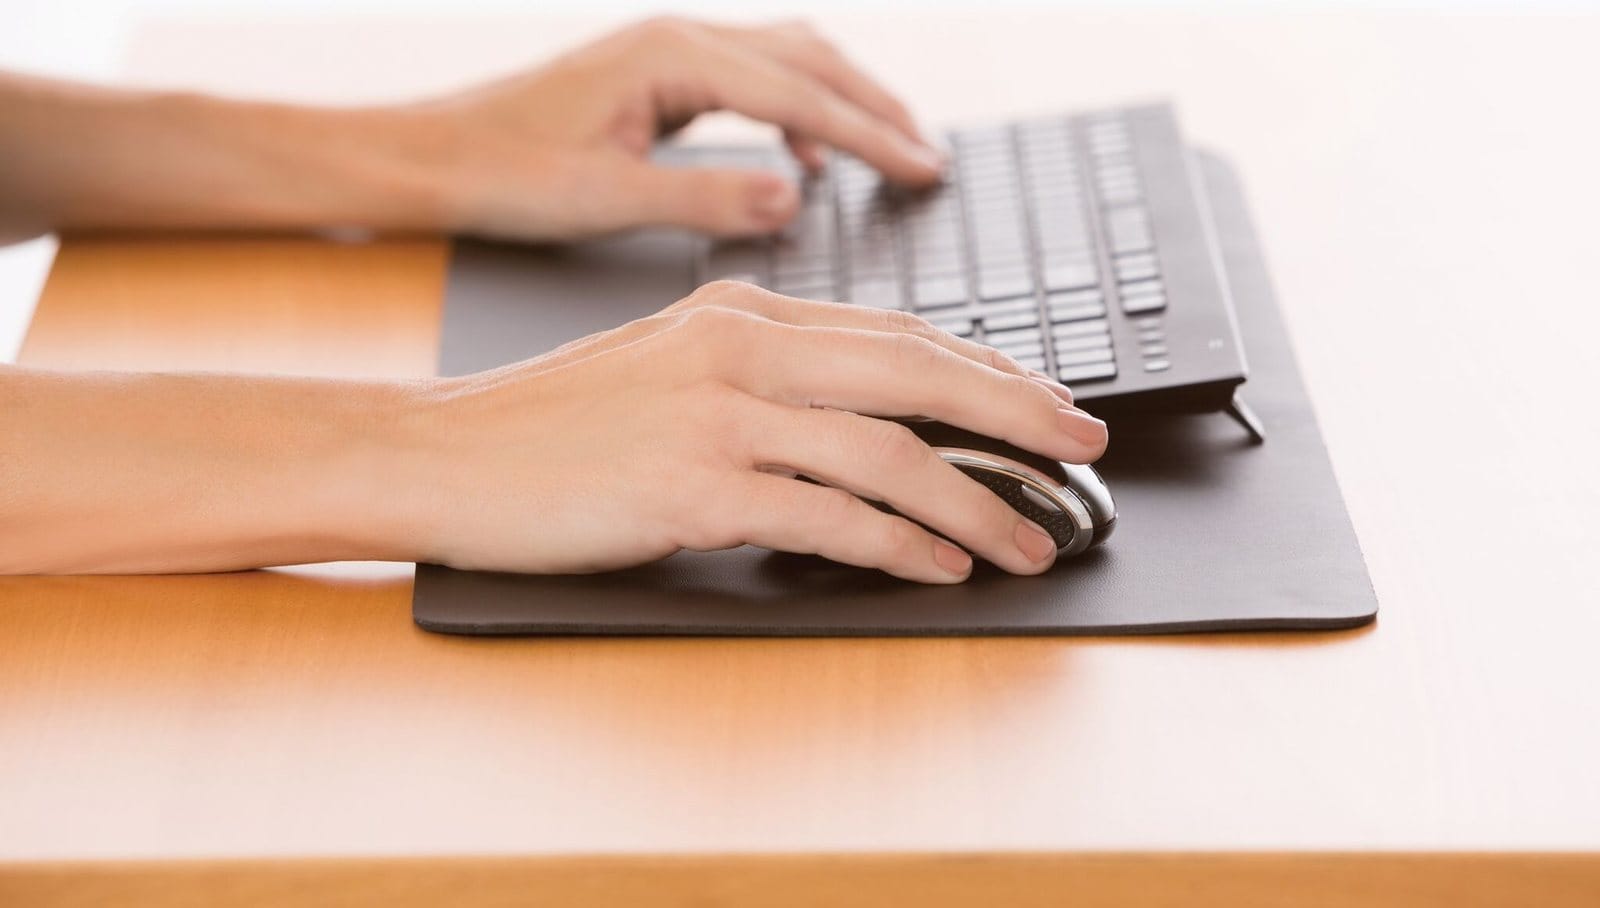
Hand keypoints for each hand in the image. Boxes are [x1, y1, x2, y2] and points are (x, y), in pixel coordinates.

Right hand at [395, 283, 1107, 582]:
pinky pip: (829, 518)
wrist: (446, 453)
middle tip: (1083, 449)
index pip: (898, 333)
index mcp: (741, 310)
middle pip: (917, 375)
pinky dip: (900, 546)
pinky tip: (939, 564)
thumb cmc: (555, 421)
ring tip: (1030, 539)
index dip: (989, 369)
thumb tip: (871, 416)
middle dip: (1017, 417)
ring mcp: (719, 416)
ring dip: (976, 503)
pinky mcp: (694, 488)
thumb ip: (767, 373)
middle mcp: (741, 349)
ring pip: (890, 453)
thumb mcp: (670, 363)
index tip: (1047, 401)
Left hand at [412, 17, 944, 239]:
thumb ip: (708, 194)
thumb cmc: (504, 174)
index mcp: (672, 58)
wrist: (432, 156)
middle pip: (810, 58)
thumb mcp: (609, 199)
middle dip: (876, 107)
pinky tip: (803, 157)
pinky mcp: (657, 75)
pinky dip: (796, 112)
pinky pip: (751, 79)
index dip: (872, 137)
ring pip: (785, 60)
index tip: (924, 170)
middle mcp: (677, 38)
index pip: (801, 96)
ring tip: (891, 150)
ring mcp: (667, 51)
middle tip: (929, 158)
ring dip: (843, 102)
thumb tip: (797, 195)